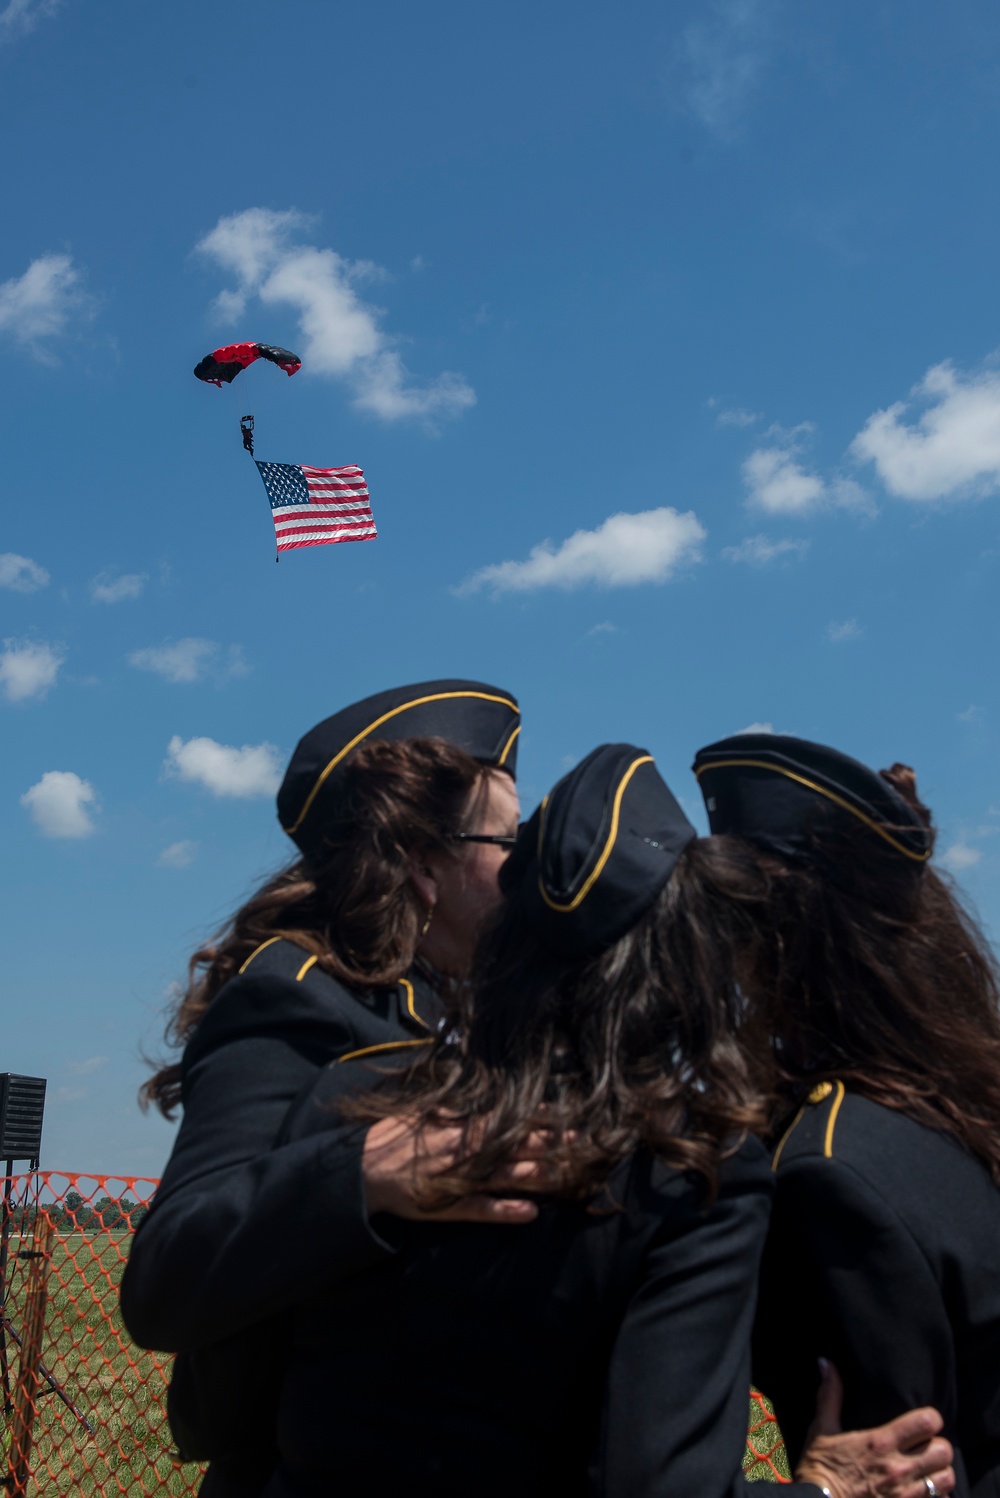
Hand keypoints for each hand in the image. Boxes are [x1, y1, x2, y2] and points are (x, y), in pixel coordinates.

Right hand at [362, 1115, 556, 1223]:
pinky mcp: (450, 1206)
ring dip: (535, 1174)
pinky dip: (505, 1211)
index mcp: (459, 1128)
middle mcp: (464, 1152)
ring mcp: (459, 1181)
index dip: (534, 1118)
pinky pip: (481, 1210)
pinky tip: (529, 1213)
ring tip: (566, 1172)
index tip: (563, 1113)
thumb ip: (453, 1108)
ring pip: (504, 1176)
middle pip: (513, 1146)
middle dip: (547, 1142)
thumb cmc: (394, 1137)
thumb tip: (477, 1098)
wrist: (363, 1170)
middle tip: (580, 1139)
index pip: (505, 1120)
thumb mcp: (422, 1113)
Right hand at [795, 1360, 954, 1497]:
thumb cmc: (821, 1468)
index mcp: (881, 1442)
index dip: (930, 1418)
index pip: (927, 1422)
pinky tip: (924, 1491)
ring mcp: (906, 1493)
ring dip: (940, 1473)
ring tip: (929, 1469)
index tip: (922, 1421)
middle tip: (927, 1446)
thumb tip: (826, 1363)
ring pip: (946, 1479)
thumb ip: (830, 1396)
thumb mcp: (822, 1429)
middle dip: (939, 1446)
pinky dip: (937, 1495)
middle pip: (944, 1451)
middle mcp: (899, 1468)